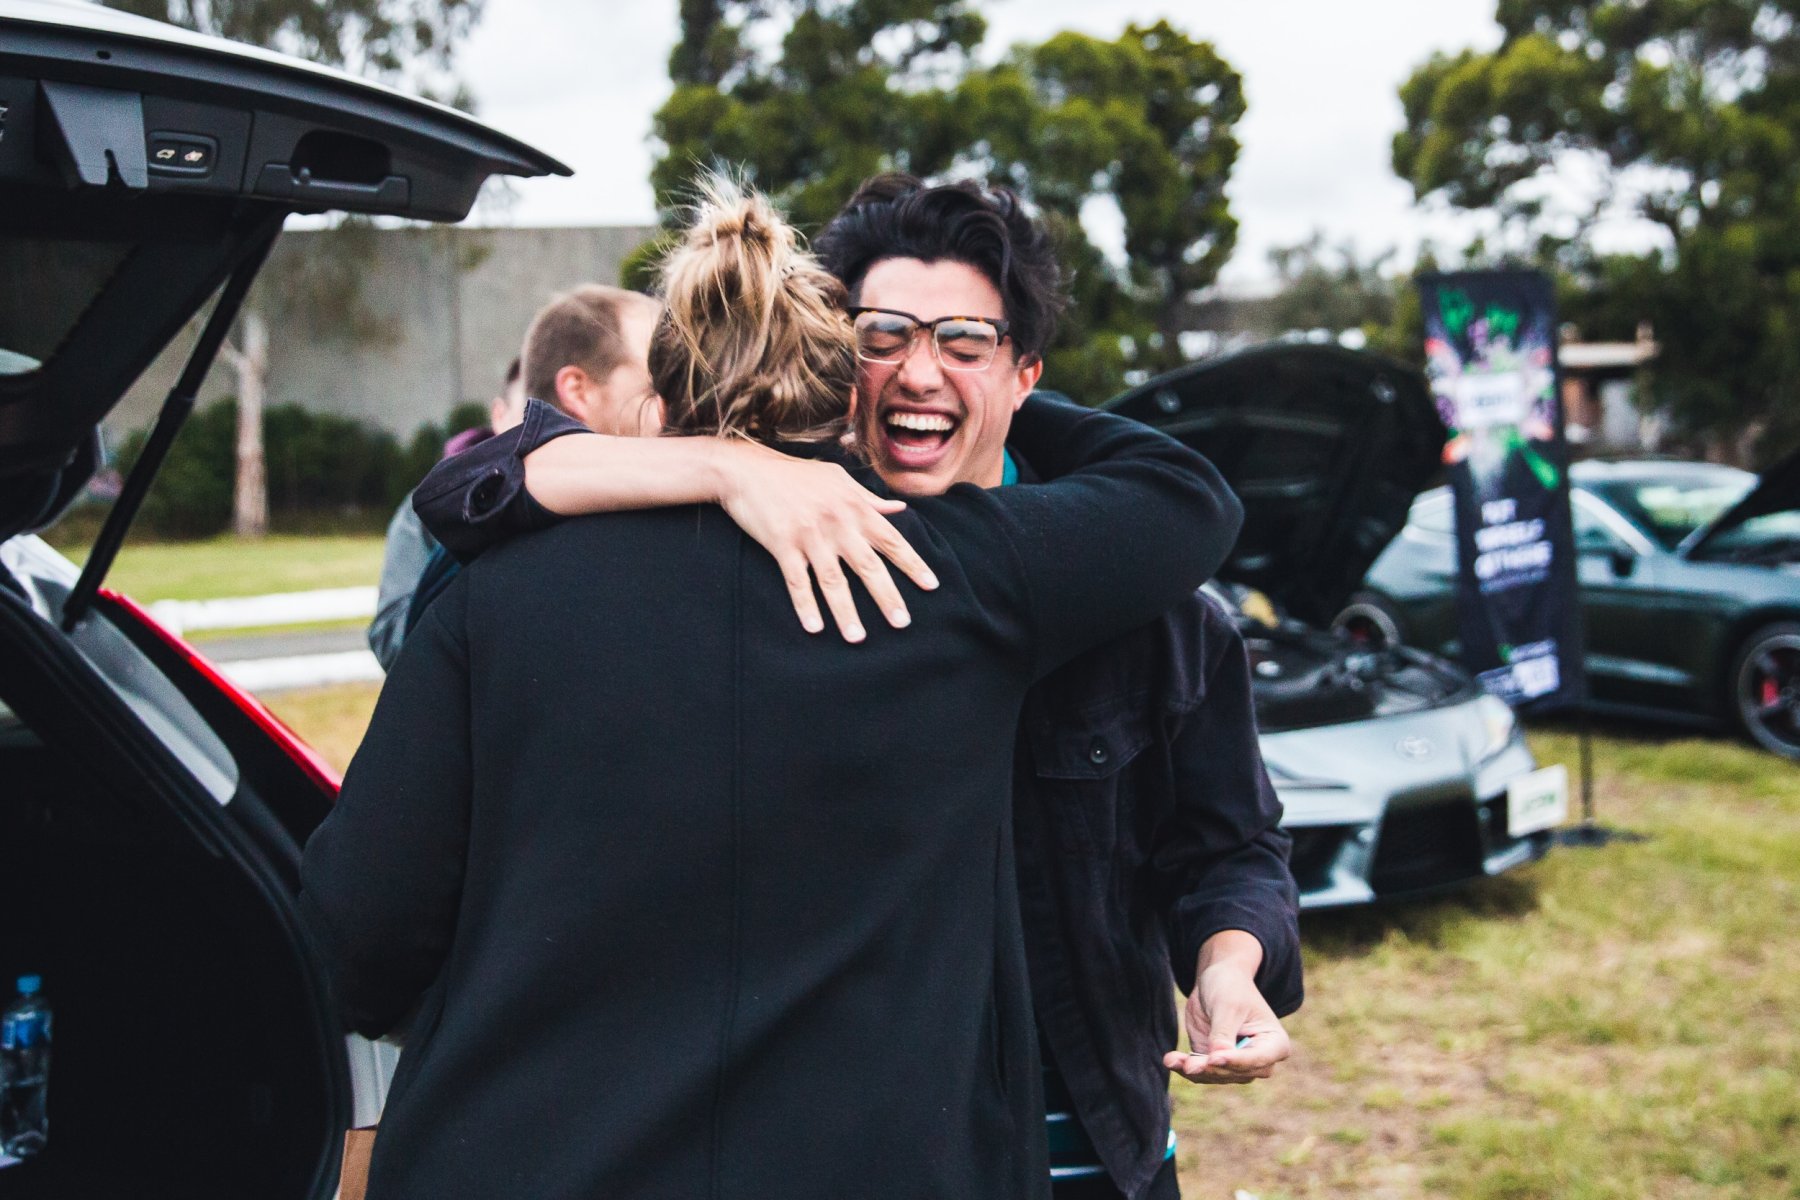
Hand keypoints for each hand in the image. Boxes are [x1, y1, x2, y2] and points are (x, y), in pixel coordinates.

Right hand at [718, 442, 938, 641]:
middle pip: (868, 566)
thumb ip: (869, 498)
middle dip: (887, 597)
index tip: (931, 585)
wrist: (748, 470)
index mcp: (854, 507)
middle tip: (902, 623)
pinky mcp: (782, 545)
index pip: (891, 540)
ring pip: (833, 581)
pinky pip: (797, 582)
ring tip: (857, 638)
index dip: (913, 564)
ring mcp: (809, 536)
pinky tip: (814, 628)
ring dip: (846, 612)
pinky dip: (806, 606)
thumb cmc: (795, 474)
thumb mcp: (837, 478)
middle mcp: (837, 523)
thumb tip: (900, 509)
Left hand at [1163, 940, 1290, 1085]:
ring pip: (1216, 1076)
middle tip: (1190, 1065)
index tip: (1214, 1059)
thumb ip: (1223, 1035)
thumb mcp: (1228, 1007)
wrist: (1216, 979)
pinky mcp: (1214, 1062)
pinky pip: (1200, 1071)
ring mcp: (1236, 1064)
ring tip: (1173, 1060)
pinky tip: (1170, 1060)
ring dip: (1193, 1070)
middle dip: (1211, 1069)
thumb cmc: (1231, 987)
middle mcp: (1259, 1060)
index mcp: (1275, 1044)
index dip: (1236, 1061)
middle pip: (1236, 1073)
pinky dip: (1184, 1067)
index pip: (1258, 1060)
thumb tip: (1216, 1061)